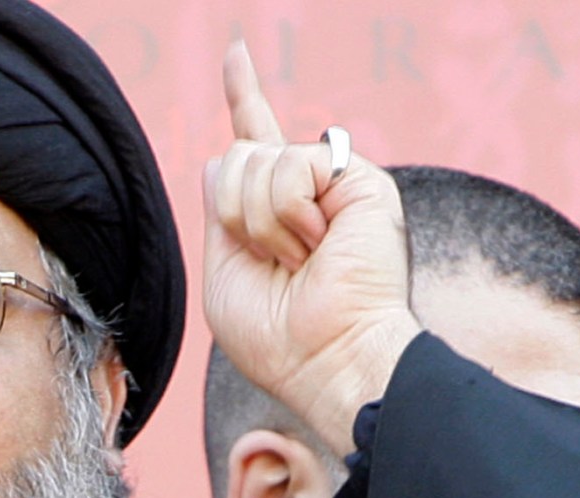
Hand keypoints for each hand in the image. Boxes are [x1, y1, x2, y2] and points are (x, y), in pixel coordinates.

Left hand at [202, 40, 422, 456]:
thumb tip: (224, 152)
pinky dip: (288, 214)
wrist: (328, 359)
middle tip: (276, 263)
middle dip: (235, 216)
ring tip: (301, 260)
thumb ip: (220, 213)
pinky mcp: (359, 178)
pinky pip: (288, 167)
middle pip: (234, 157)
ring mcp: (335, 182)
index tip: (235, 54)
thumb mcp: (225, 274)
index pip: (255, 141)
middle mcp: (308, 190)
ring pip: (253, 160)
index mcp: (277, 211)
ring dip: (261, 223)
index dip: (243, 95)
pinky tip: (318, 245)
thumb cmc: (278, 338)